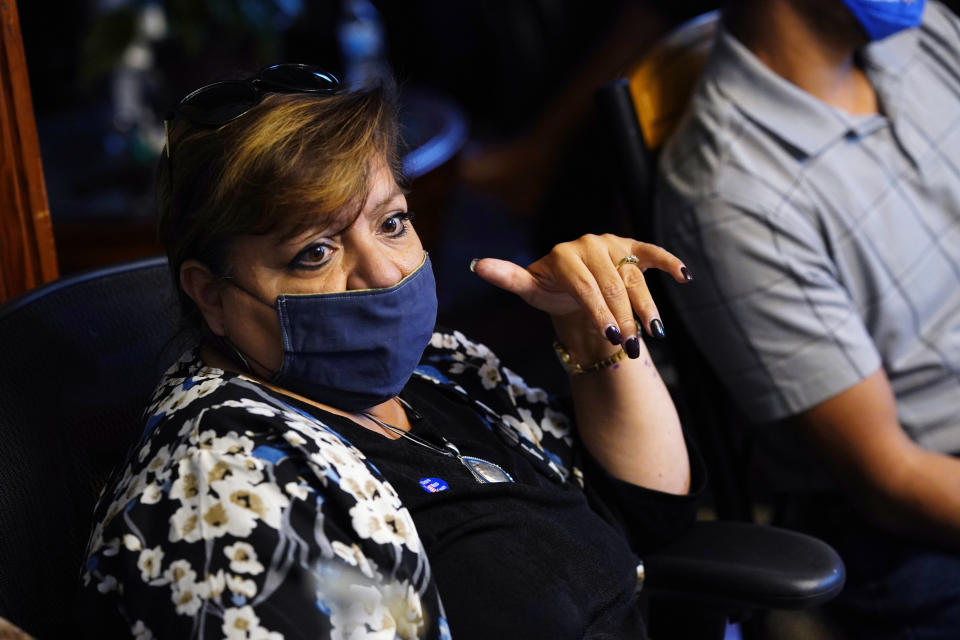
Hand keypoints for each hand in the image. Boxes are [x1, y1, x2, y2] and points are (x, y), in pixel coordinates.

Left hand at [471, 233, 690, 348]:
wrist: (572, 283)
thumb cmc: (550, 291)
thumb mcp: (530, 289)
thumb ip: (508, 277)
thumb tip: (477, 264)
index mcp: (564, 255)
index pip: (585, 287)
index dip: (598, 311)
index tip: (610, 335)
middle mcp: (589, 244)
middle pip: (613, 286)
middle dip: (623, 318)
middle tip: (631, 346)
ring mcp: (613, 245)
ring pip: (635, 277)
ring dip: (647, 306)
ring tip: (654, 333)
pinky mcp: (632, 247)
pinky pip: (652, 254)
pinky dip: (668, 263)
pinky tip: (685, 277)